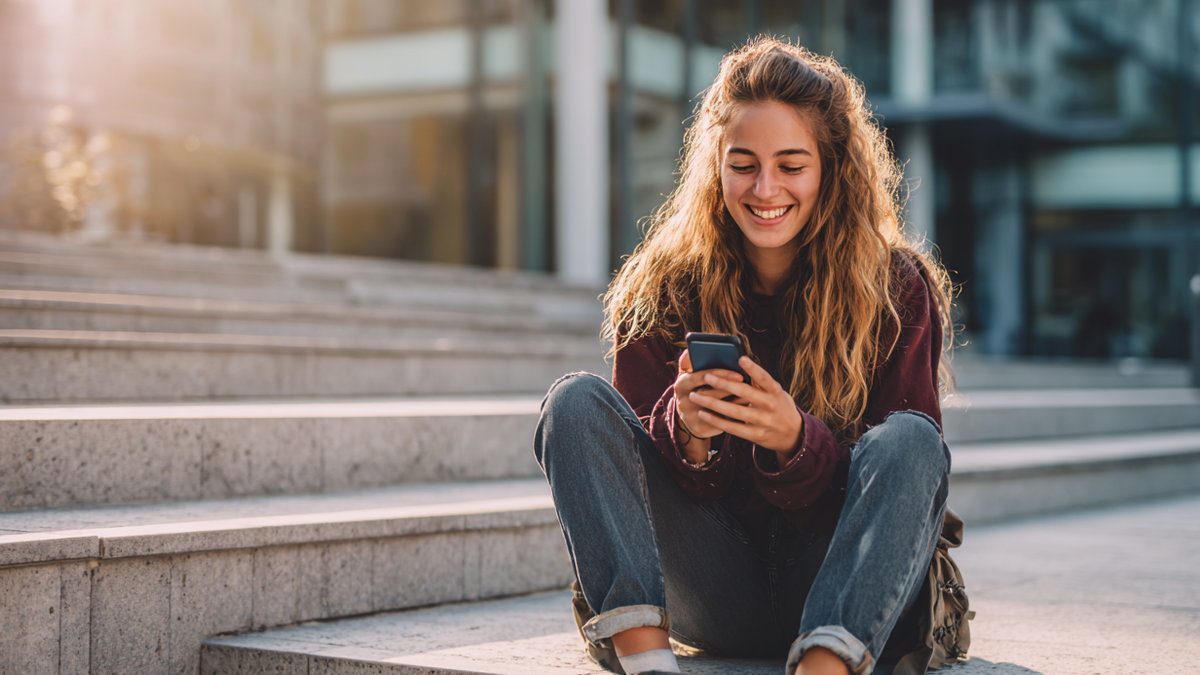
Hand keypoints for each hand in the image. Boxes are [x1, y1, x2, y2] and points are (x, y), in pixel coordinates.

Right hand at [673, 351, 746, 463]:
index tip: (740, 374)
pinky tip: (744, 413)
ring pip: (715, 410)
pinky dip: (732, 418)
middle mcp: (682, 400)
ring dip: (733, 403)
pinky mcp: (698, 428)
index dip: (721, 374)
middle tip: (747, 386)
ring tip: (748, 398)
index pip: (701, 376)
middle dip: (729, 389)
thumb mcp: (695, 373)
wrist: (692, 415)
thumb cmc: (698, 387)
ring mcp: (689, 416)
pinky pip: (717, 424)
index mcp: (682, 383)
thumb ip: (700, 361)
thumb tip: (710, 351)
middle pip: (708, 393)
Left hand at [687, 355, 803, 464]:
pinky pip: (732, 427)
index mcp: (775, 391)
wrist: (793, 434)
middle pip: (745, 393)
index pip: (765, 378)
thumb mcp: (776, 392)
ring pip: (734, 411)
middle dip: (724, 384)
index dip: (754, 369)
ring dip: (712, 403)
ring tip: (696, 396)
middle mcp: (770, 405)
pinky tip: (703, 413)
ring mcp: (762, 421)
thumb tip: (737, 364)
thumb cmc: (779, 405)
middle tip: (706, 376)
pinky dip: (716, 420)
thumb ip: (760, 382)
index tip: (741, 358)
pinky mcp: (755, 435)